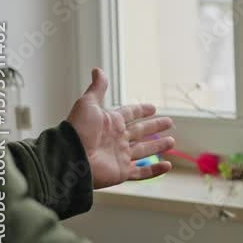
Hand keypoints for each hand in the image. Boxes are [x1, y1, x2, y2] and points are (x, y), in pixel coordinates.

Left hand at [66, 68, 175, 188]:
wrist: (70, 158)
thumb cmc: (78, 130)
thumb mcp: (88, 104)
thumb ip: (98, 88)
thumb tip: (98, 70)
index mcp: (111, 123)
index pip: (130, 114)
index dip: (141, 110)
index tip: (153, 108)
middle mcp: (117, 139)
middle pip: (141, 131)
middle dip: (155, 127)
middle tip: (169, 122)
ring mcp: (120, 156)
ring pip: (144, 151)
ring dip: (158, 147)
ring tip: (172, 142)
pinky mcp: (122, 172)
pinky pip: (142, 172)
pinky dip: (155, 170)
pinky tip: (168, 165)